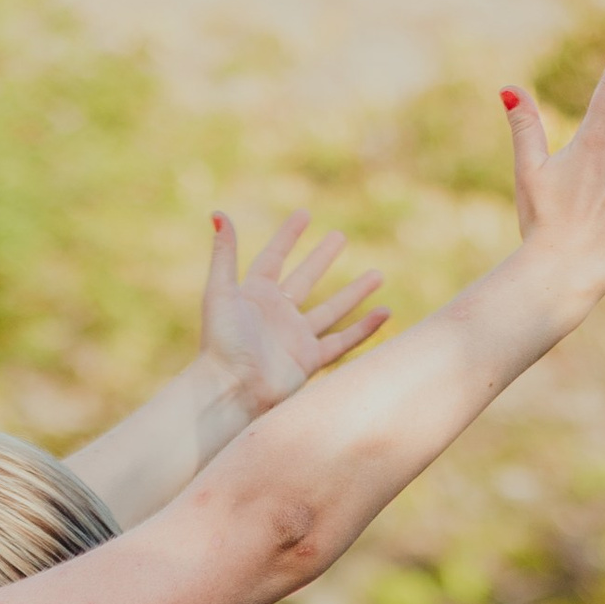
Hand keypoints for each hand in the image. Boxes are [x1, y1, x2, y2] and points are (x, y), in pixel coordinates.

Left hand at [200, 210, 387, 414]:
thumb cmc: (221, 342)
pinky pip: (343, 341)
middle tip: (340, 236)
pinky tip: (385, 313)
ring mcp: (295, 338)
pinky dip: (365, 329)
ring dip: (354, 292)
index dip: (288, 237)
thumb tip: (219, 214)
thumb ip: (224, 254)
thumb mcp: (220, 292)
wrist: (231, 389)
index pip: (273, 258)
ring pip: (331, 310)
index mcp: (254, 295)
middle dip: (322, 258)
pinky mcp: (309, 360)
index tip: (305, 214)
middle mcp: (277, 315)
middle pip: (305, 279)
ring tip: (378, 274)